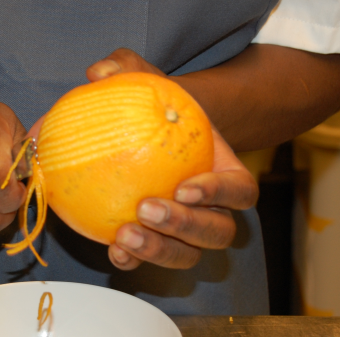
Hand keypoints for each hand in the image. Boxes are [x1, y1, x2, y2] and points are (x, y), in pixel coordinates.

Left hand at [86, 49, 258, 269]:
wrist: (141, 139)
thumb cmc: (154, 111)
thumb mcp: (144, 81)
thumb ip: (126, 70)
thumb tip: (99, 72)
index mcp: (224, 173)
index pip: (240, 191)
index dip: (220, 194)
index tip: (184, 186)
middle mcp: (213, 209)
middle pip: (218, 232)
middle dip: (186, 226)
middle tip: (147, 208)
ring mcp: (186, 233)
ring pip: (189, 255)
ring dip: (160, 250)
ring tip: (125, 236)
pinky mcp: (157, 245)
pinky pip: (151, 263)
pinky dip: (134, 262)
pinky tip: (113, 252)